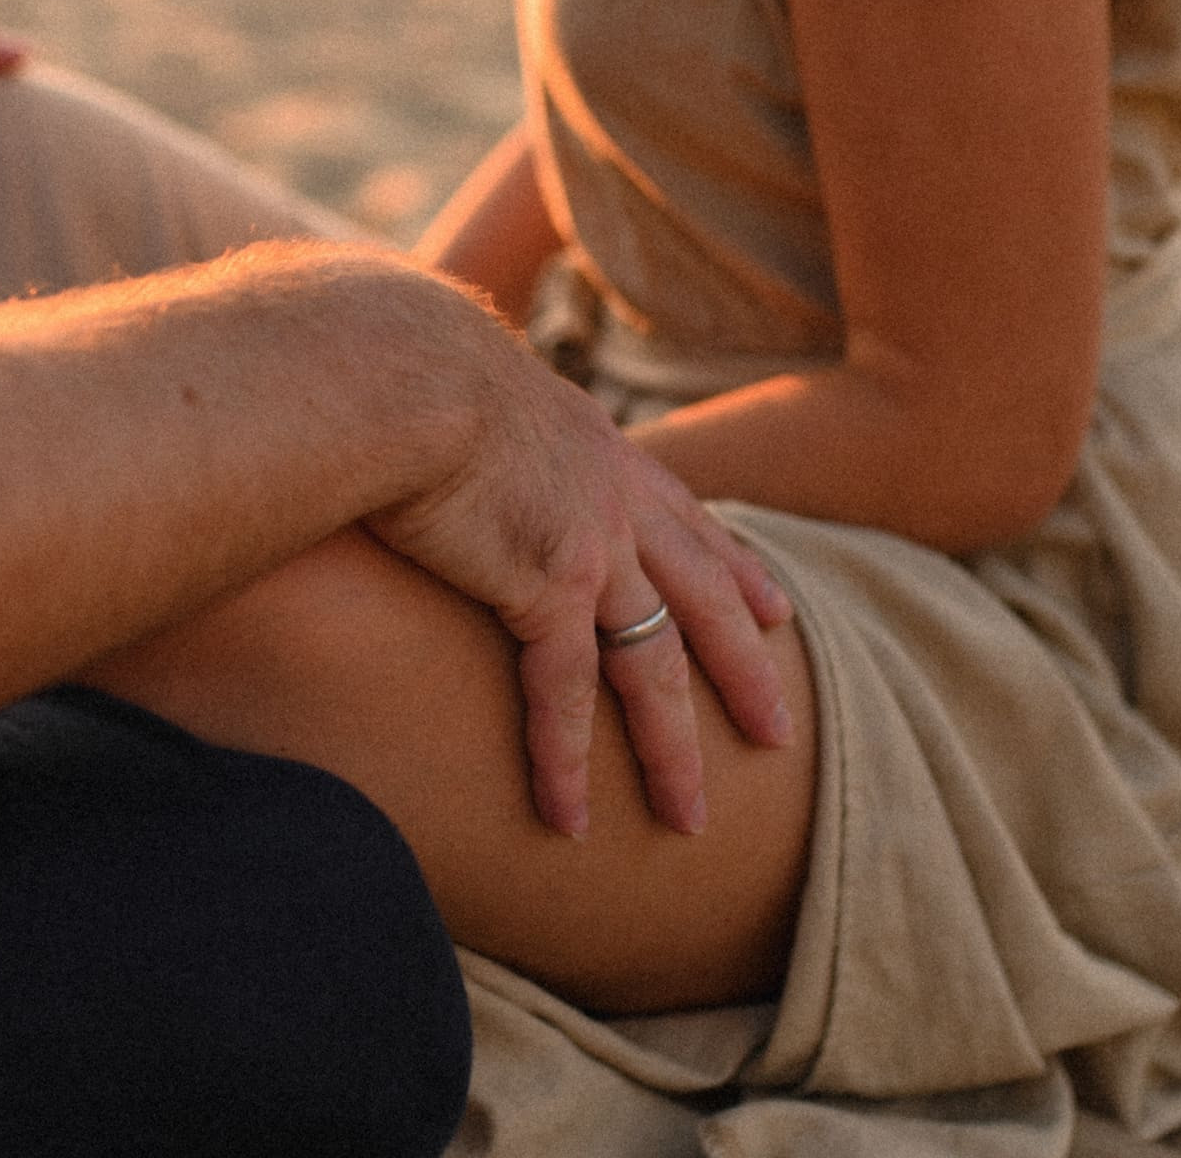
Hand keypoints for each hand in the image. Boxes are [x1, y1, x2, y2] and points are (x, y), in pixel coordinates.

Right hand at [364, 302, 795, 837]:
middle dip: (746, 667)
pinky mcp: (547, 586)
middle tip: (782, 728)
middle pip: (702, 598)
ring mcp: (592, 545)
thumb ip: (470, 408)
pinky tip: (571, 818)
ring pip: (655, 666)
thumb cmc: (397, 362)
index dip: (735, 567)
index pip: (685, 517)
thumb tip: (426, 405)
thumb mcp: (463, 377)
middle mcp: (612, 497)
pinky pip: (564, 694)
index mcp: (596, 445)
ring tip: (691, 818)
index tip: (776, 607)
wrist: (398, 365)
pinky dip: (566, 761)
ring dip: (673, 749)